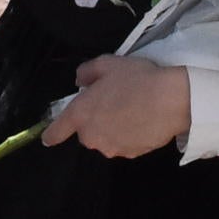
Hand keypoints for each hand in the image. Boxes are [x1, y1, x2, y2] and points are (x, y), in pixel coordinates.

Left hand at [45, 55, 191, 159]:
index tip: (48, 138)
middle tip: (113, 101)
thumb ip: (87, 72)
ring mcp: (111, 147)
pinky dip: (129, 135)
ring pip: (106, 138)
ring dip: (113, 128)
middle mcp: (92, 136)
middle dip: (95, 120)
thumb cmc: (136, 80)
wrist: (170, 101)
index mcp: (81, 114)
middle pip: (87, 132)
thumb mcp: (108, 64)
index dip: (52, 134)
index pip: (57, 130)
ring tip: (132, 109)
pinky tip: (143, 120)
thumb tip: (80, 82)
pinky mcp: (130, 154)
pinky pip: (124, 144)